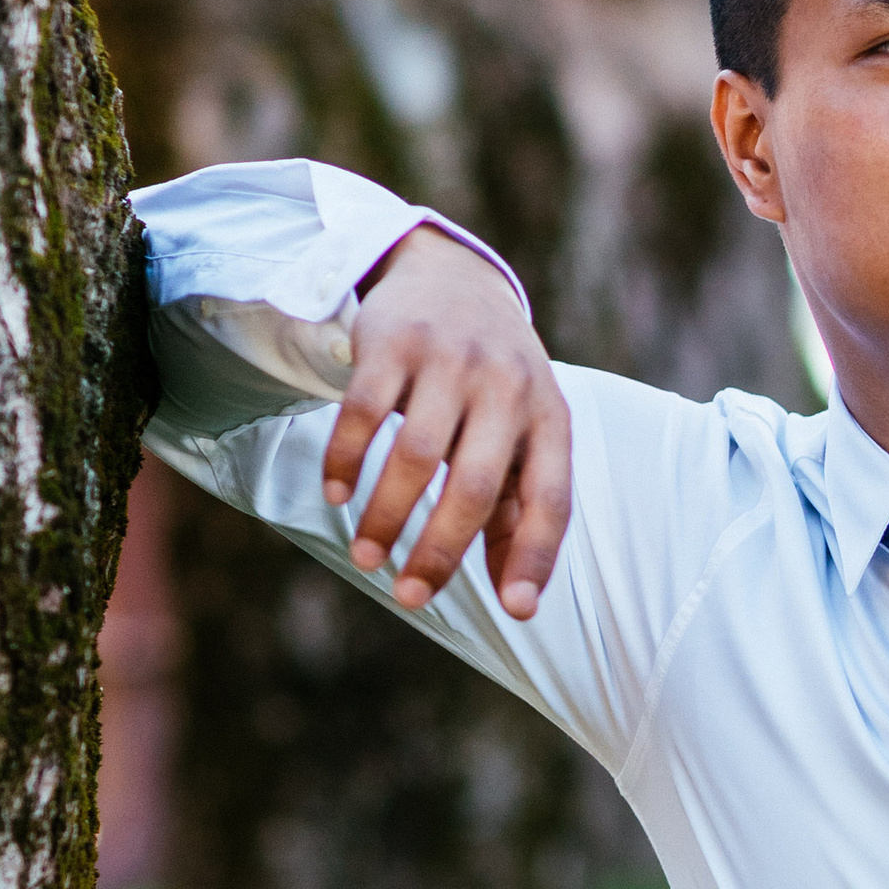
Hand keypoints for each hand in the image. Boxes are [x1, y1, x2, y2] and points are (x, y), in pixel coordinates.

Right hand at [321, 227, 571, 617]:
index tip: (516, 611)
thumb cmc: (493, 381)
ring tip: (365, 557)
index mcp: (549, 418)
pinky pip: (362, 411)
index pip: (551, 497)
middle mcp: (507, 386)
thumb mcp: (522, 432)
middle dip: (439, 550)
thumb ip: (518, 509)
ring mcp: (450, 359)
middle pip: (475, 484)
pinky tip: (336, 495)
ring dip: (385, 516)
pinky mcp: (394, 340)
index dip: (535, 556)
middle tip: (408, 596)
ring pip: (415, 455)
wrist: (452, 277)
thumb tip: (515, 600)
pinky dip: (345, 459)